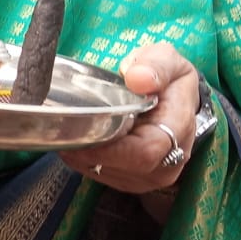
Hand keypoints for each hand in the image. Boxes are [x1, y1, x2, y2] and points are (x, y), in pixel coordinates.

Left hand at [60, 43, 199, 193]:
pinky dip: (82, 160)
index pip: (143, 153)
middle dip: (86, 149)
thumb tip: (138, 79)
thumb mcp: (166, 58)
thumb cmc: (167, 78)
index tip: (78, 129)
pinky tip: (77, 140)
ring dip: (80, 155)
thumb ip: (155, 65)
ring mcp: (151, 176)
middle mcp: (169, 161)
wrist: (174, 100)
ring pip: (105, 174)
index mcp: (178, 130)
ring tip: (68, 130)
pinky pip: (100, 176)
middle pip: (120, 167)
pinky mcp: (133, 181)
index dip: (107, 147)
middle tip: (61, 126)